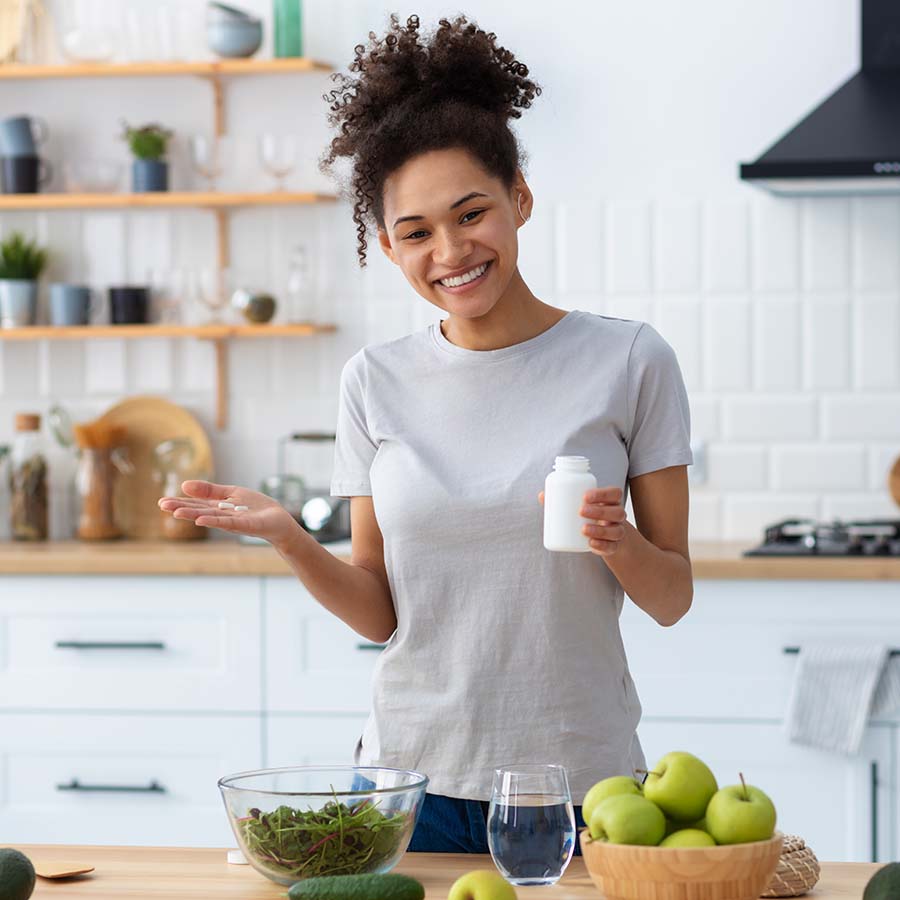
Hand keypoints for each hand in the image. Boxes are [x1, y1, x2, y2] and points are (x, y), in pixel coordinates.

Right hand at [158, 480, 298, 548]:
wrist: (279, 521)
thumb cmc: (256, 508)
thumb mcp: (231, 493)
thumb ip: (210, 491)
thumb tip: (184, 485)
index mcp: (218, 507)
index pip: (196, 504)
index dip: (180, 502)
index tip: (161, 502)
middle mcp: (222, 516)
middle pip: (199, 511)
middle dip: (181, 508)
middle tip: (162, 505)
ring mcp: (233, 521)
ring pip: (210, 517)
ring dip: (194, 514)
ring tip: (177, 512)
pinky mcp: (246, 525)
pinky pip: (228, 522)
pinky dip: (215, 521)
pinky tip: (201, 520)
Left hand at [537, 486, 627, 556]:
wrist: (606, 536)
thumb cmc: (590, 516)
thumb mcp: (580, 506)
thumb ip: (563, 500)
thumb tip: (542, 495)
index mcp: (611, 502)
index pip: (614, 493)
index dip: (602, 494)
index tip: (585, 496)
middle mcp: (617, 516)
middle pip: (617, 511)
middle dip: (600, 511)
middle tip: (581, 511)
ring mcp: (617, 532)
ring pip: (616, 530)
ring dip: (600, 530)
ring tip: (583, 529)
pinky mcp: (613, 546)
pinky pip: (612, 547)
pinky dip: (602, 546)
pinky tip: (591, 544)